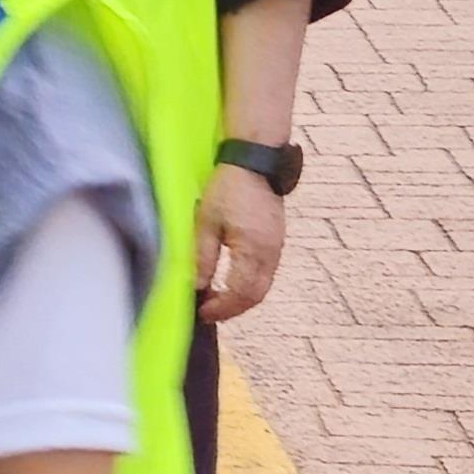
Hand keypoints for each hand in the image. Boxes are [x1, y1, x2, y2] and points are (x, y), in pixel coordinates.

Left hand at [195, 166, 291, 326]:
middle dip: (232, 309)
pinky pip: (266, 272)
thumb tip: (197, 287)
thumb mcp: (206, 223)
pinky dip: (250, 284)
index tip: (202, 312)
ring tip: (218, 299)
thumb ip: (203, 258)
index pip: (240, 293)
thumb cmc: (228, 188)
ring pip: (263, 286)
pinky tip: (232, 281)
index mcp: (252, 250)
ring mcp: (276, 247)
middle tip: (210, 311)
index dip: (221, 308)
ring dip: (241, 298)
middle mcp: (270, 253)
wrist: (255, 161)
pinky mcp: (276, 240)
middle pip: (256, 296)